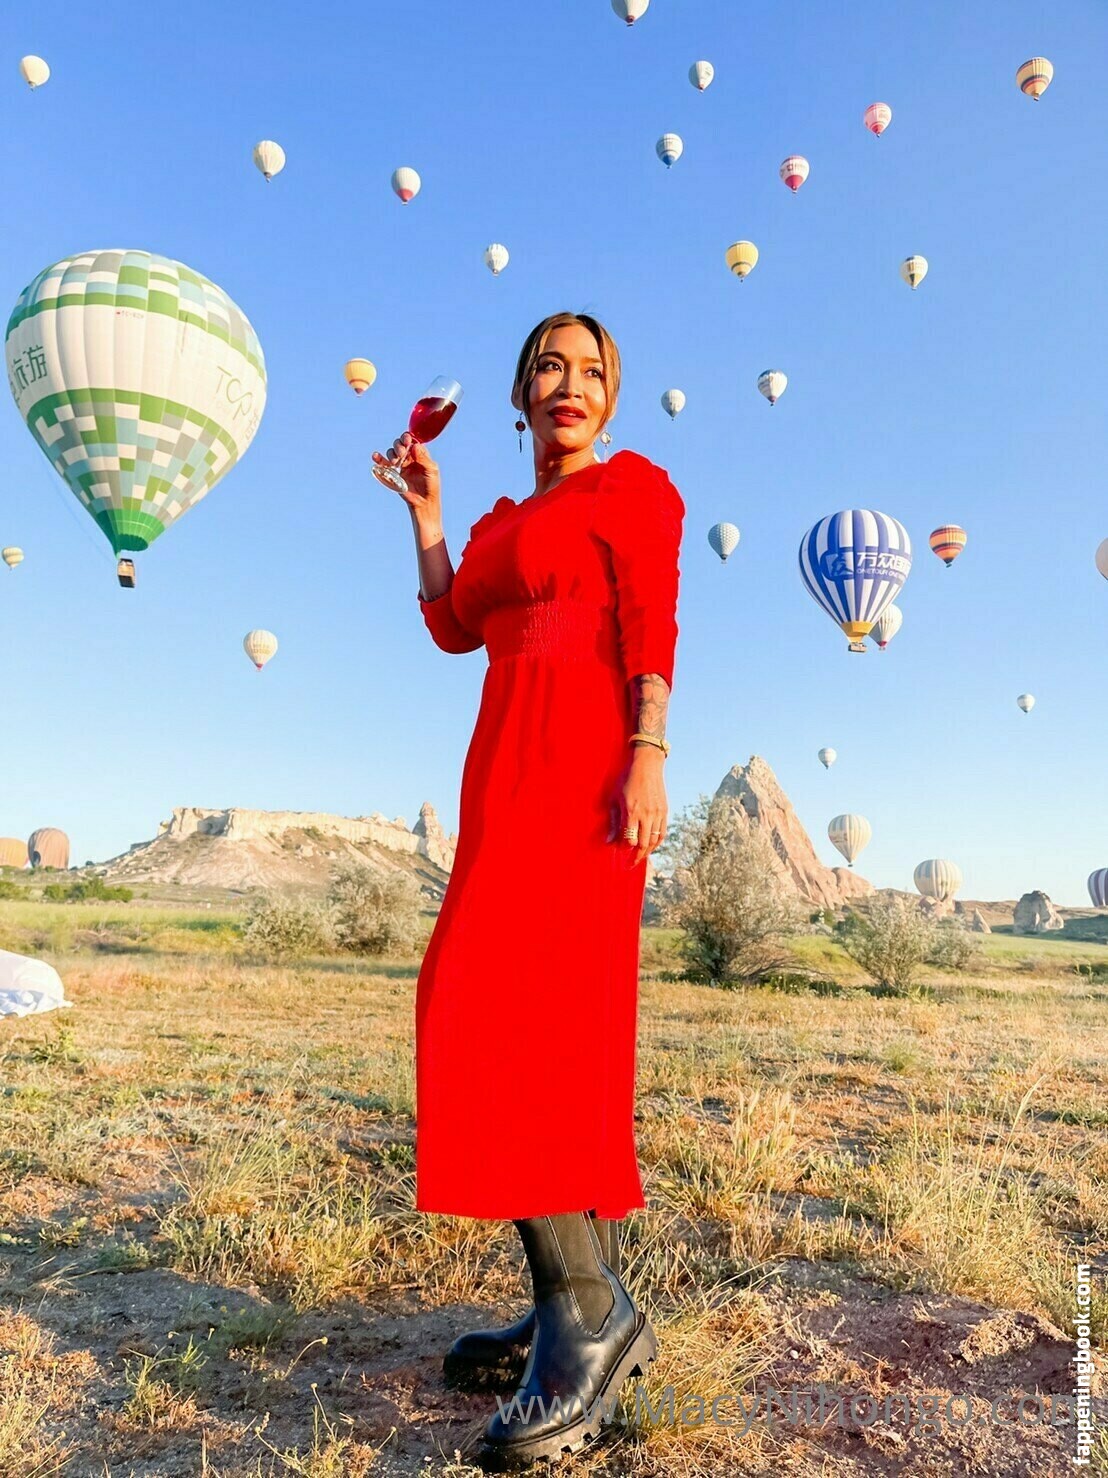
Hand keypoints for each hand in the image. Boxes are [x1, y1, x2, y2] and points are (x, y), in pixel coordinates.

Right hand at [372, 432, 441, 516]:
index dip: (407, 438)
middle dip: (399, 446)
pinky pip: (384, 464)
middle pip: (400, 444)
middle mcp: (409, 457)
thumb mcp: (431, 470)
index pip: (411, 440)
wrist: (424, 501)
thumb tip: (415, 445)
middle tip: (401, 454)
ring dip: (391, 453)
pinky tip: (375, 456)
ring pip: (392, 452)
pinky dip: (379, 459)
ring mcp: (401, 465)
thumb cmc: (431, 485)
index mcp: (419, 454)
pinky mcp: (394, 473)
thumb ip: (423, 458)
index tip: (406, 441)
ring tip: (395, 462)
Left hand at [607, 747, 666, 866]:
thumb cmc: (625, 778)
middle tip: (629, 865)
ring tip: (639, 858)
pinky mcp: (664, 811)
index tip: (618, 854)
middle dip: (635, 857)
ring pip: (654, 840)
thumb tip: (609, 841)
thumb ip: (613, 821)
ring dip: (647, 852)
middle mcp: (646, 814)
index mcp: (631, 811)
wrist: (646, 764)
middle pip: (642, 844)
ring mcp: (657, 813)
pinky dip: (656, 842)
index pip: (628, 840)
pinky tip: (650, 846)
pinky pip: (662, 832)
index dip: (623, 849)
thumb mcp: (614, 797)